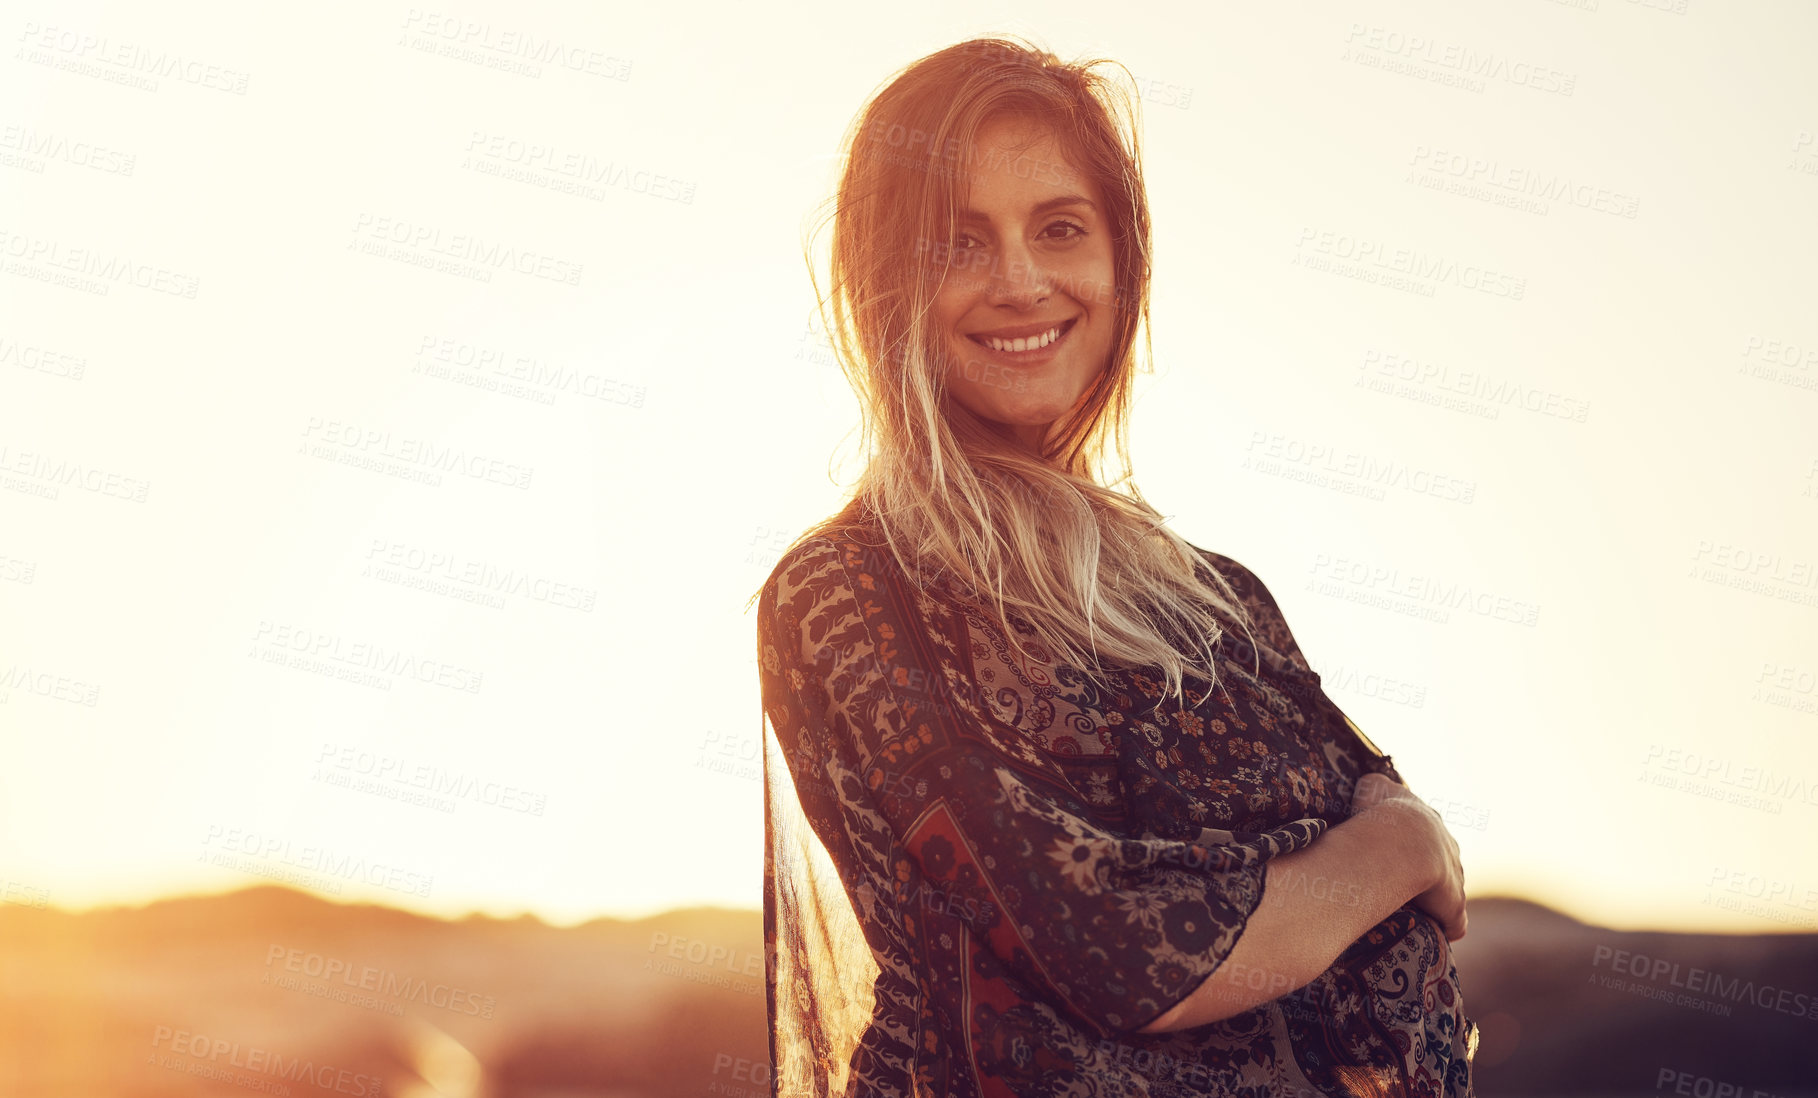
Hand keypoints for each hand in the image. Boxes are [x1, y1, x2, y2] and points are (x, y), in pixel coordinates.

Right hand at [1351, 772, 1467, 941]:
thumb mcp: (1372, 787)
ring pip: (1449, 888)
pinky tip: (1436, 932)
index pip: (1425, 829)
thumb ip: (1373, 784)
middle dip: (1429, 868)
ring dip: (1436, 898)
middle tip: (1401, 881)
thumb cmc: (1380, 814)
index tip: (1395, 849)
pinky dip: (1446, 925)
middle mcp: (1446, 844)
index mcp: (1427, 820)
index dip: (1411, 839)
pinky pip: (1453, 920)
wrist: (1403, 843)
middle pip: (1442, 857)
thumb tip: (1371, 781)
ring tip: (1414, 908)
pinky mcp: (1454, 903)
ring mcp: (1453, 874)